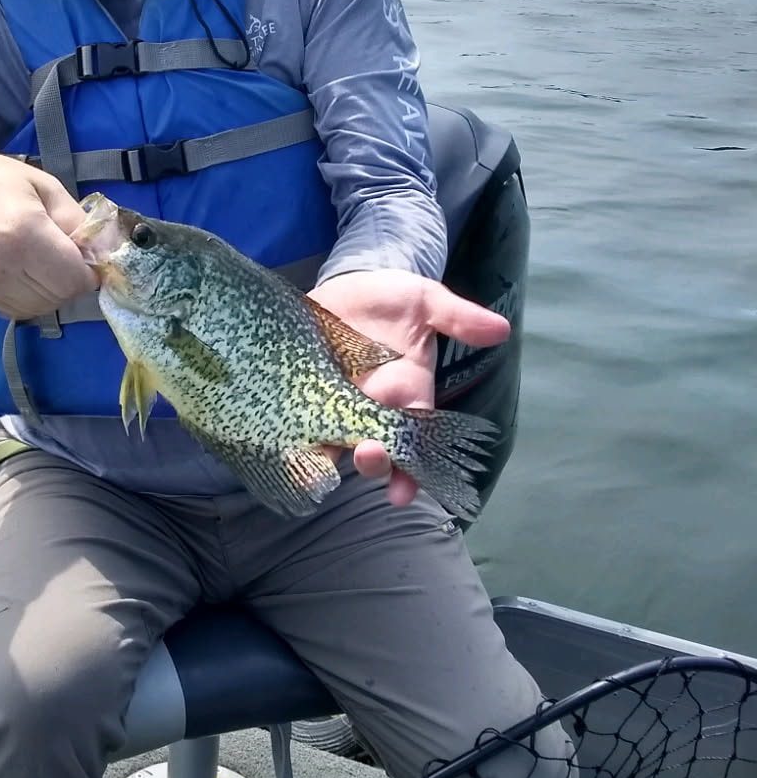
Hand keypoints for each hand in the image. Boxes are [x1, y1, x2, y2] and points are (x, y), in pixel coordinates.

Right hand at [0, 146, 96, 319]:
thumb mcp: (38, 183)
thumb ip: (75, 219)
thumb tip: (105, 250)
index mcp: (22, 233)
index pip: (76, 279)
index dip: (89, 269)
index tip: (85, 253)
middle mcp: (0, 268)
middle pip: (60, 297)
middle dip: (69, 279)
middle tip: (60, 253)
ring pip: (39, 309)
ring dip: (49, 290)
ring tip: (37, 260)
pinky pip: (14, 309)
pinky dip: (26, 296)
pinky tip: (17, 269)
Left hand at [308, 268, 509, 504]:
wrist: (351, 283)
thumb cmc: (395, 299)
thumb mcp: (426, 301)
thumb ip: (458, 317)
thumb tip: (500, 329)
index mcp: (405, 394)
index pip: (412, 443)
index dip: (408, 472)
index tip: (402, 493)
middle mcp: (369, 406)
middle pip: (372, 448)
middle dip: (371, 460)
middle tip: (368, 454)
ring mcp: (332, 400)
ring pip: (331, 443)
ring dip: (327, 457)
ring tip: (321, 465)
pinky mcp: (301, 388)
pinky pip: (292, 419)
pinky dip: (285, 436)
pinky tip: (276, 446)